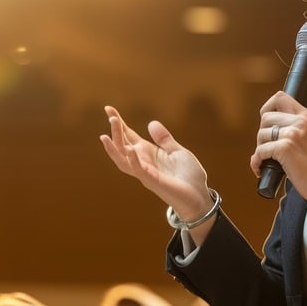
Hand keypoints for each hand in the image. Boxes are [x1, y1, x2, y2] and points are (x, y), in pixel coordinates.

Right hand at [99, 106, 214, 219]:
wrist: (199, 197)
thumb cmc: (189, 176)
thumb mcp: (178, 152)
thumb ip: (164, 139)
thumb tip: (151, 123)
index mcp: (148, 153)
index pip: (129, 136)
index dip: (119, 123)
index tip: (108, 108)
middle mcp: (143, 162)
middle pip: (123, 145)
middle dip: (116, 132)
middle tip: (111, 117)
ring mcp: (146, 173)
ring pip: (124, 159)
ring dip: (115, 147)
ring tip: (107, 134)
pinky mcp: (153, 182)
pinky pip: (139, 171)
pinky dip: (134, 160)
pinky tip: (130, 149)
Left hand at [251, 91, 306, 209]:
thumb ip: (294, 127)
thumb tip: (266, 126)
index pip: (280, 97)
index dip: (267, 108)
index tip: (267, 124)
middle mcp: (301, 121)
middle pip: (265, 117)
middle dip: (262, 133)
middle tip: (268, 147)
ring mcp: (293, 133)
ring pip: (261, 134)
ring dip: (260, 148)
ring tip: (268, 159)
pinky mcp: (285, 148)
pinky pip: (260, 151)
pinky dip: (257, 161)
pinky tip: (261, 168)